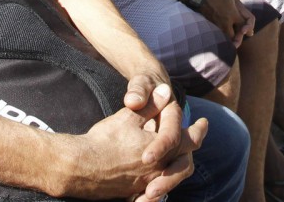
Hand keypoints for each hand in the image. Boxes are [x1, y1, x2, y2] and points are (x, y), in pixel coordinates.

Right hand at [71, 102, 206, 200]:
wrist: (80, 167)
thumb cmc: (105, 140)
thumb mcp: (129, 117)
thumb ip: (151, 106)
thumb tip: (166, 91)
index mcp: (163, 150)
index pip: (190, 140)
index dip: (199, 130)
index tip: (203, 123)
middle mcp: (159, 170)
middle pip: (186, 163)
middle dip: (191, 150)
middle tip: (194, 139)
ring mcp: (146, 184)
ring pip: (170, 177)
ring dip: (176, 167)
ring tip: (177, 157)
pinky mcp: (132, 193)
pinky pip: (152, 190)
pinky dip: (159, 181)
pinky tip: (154, 176)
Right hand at [201, 0, 253, 45]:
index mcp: (233, 13)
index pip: (243, 26)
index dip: (247, 29)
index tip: (249, 30)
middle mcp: (226, 21)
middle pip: (233, 36)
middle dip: (237, 37)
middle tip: (239, 35)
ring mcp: (217, 23)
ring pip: (225, 35)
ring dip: (229, 36)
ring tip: (231, 33)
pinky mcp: (211, 23)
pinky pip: (219, 31)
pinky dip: (222, 32)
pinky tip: (223, 28)